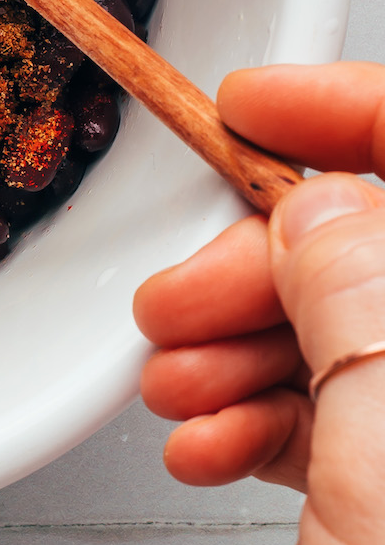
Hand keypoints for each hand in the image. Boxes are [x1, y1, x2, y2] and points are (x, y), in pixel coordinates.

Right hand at [134, 62, 384, 544]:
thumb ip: (358, 295)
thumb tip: (322, 201)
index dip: (356, 112)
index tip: (258, 103)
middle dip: (274, 260)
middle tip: (182, 289)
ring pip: (371, 337)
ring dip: (257, 346)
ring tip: (178, 380)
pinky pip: (360, 419)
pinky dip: (276, 419)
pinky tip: (214, 441)